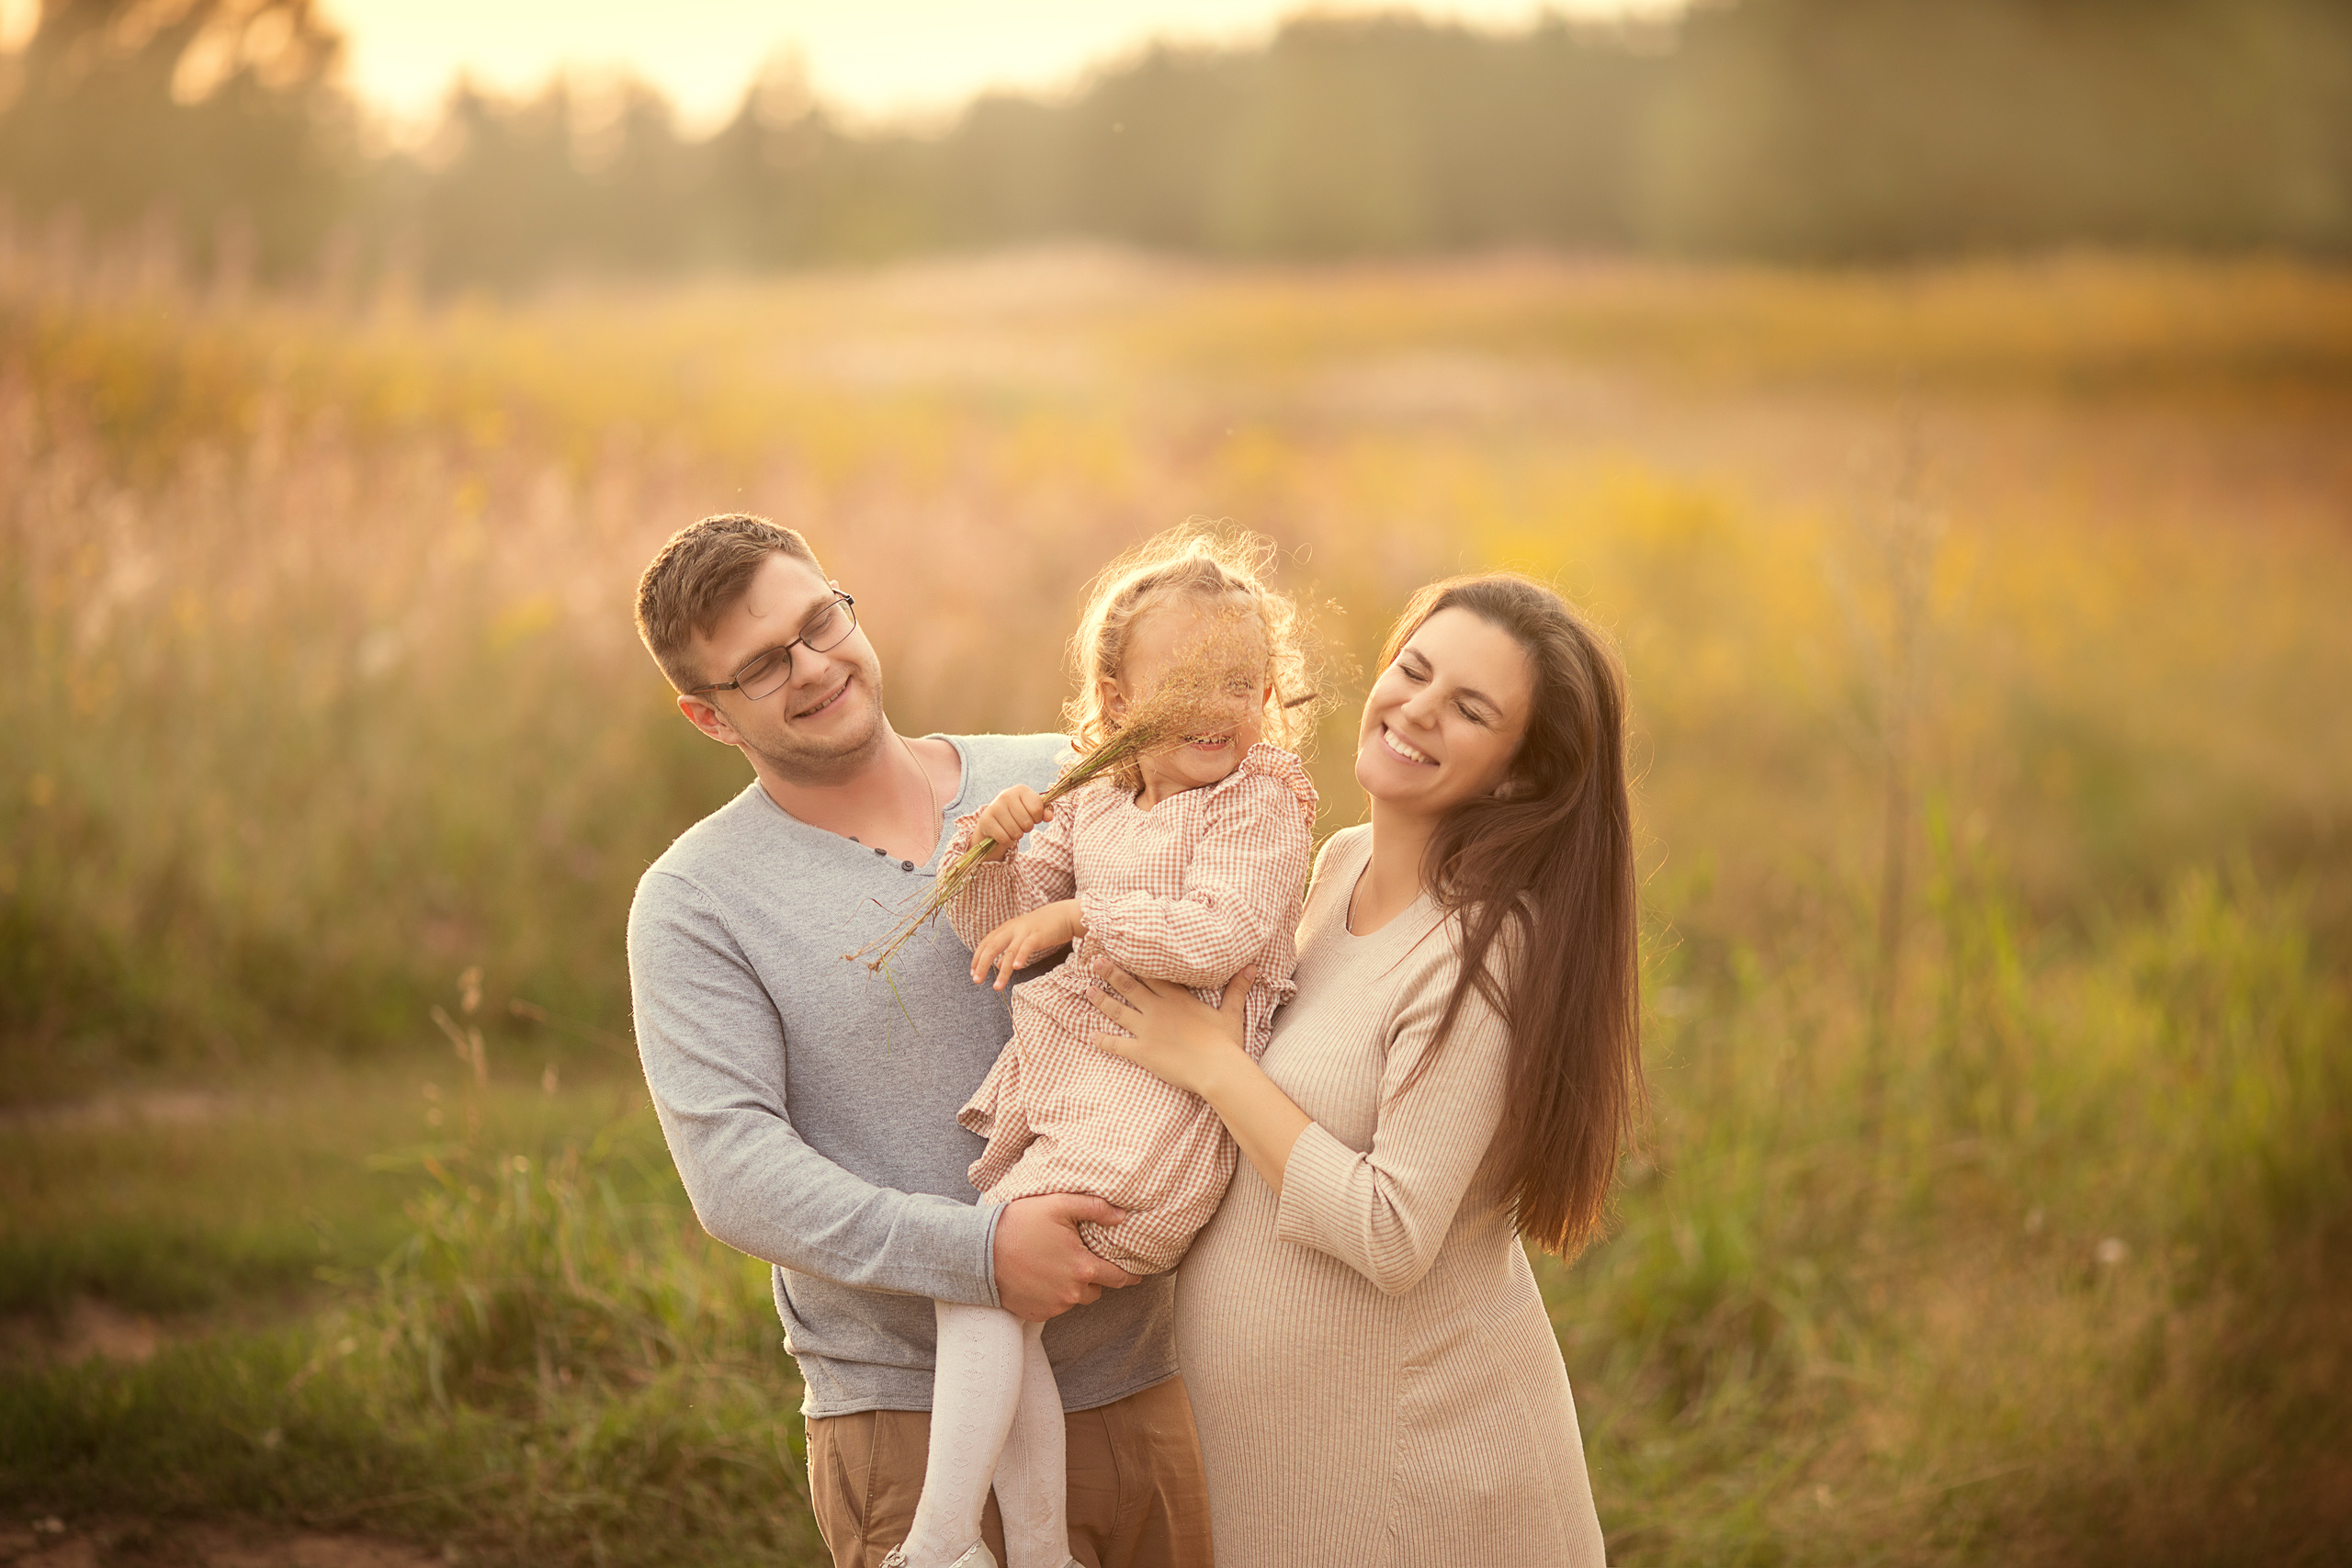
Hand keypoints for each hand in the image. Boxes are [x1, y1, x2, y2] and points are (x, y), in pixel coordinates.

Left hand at [970, 900, 1084, 989]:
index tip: (973, 973)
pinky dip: (1020, 957)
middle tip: (976, 981)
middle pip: (991, 947)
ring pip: (1009, 952)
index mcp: (1006, 928)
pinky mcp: (1037, 935)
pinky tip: (1016, 968)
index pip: (985, 943)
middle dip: (982, 965)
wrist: (1064, 915)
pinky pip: (1026, 947)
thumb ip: (1008, 948)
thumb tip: (996, 965)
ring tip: (997, 987)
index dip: (977, 958)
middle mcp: (1012, 929)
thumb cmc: (1042, 928)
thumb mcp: (1021, 937)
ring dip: (1002, 971)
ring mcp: (1024, 932)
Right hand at [971, 786, 1051, 862]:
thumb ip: (1044, 811)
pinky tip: (1003, 833)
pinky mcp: (986, 820)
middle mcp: (1006, 795)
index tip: (1033, 817)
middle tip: (1020, 824)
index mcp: (1021, 789)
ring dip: (1016, 835)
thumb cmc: (1017, 813)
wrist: (993, 819)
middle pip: (1027, 823)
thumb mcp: (1032, 809)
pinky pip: (1004, 838)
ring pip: (1016, 832)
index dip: (1038, 818)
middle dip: (1026, 828)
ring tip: (1011, 828)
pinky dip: (1006, 841)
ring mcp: (994, 807)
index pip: (1037, 809)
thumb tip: (1049, 816)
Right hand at [993, 1193, 1136, 1321]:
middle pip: (1096, 1290)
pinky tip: (1039, 1277)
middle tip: (1079, 1259)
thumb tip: (1122, 1216)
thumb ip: (1094, 1208)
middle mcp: (1072, 1293)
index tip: (1136, 1274)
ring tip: (1055, 1265)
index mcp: (1083, 1267)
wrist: (979, 1251)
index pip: (1119, 1277)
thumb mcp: (1058, 1204)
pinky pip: (1054, 1308)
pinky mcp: (1036, 1314)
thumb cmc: (1019, 1223)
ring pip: (1074, 1300)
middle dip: (1093, 1277)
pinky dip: (1051, 1296)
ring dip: (1072, 1287)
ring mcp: (1053, 1307)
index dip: (1130, 1274)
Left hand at [1088, 963, 1253, 1098]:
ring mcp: (1147, 1030)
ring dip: (1101, 1000)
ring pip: (1118, 1011)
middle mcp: (1157, 1009)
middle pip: (1129, 986)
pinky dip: (1103, 1040)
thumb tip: (1252, 967)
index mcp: (1177, 998)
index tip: (1121, 949)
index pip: (1151, 974)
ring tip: (1088, 990)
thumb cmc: (1225, 1042)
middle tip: (1095, 962)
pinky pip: (1118, 1045)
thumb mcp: (1231, 1012)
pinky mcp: (1142, 1052)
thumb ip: (1237, 988)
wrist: (1217, 1069)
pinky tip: (1091, 1036)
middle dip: (1110, 973)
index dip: (1135, 962)